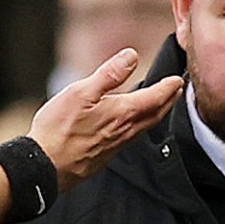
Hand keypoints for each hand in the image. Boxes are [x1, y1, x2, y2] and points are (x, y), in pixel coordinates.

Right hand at [32, 49, 184, 184]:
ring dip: (158, 114)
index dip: (168, 88)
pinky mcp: (106, 155)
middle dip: (169, 101)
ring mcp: (116, 145)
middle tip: (178, 91)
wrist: (46, 167)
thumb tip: (131, 56)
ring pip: (145, 127)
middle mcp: (125, 131)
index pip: (154, 98)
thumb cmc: (59, 129)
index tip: (178, 80)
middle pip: (155, 114)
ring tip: (162, 105)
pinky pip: (132, 138)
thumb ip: (109, 74)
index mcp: (122, 113)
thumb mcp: (81, 92)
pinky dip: (142, 126)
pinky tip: (134, 125)